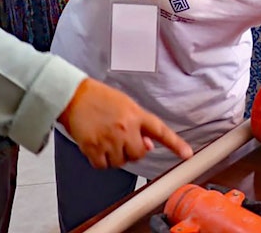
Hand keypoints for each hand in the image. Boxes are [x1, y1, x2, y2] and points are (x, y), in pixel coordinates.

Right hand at [57, 78, 192, 168]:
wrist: (73, 96)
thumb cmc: (98, 98)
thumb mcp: (125, 105)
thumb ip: (139, 125)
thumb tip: (149, 146)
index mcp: (135, 114)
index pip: (160, 130)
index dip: (175, 144)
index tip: (187, 154)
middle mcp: (125, 128)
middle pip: (139, 154)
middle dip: (131, 151)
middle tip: (119, 139)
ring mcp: (109, 139)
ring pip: (120, 162)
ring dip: (114, 155)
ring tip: (104, 138)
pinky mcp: (93, 147)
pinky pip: (103, 166)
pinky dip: (100, 160)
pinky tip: (95, 146)